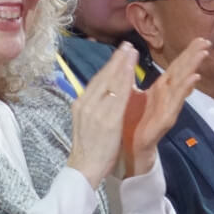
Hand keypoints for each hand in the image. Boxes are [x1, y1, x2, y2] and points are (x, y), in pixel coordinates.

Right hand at [66, 42, 138, 187]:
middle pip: (103, 77)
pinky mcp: (107, 120)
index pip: (97, 80)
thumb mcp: (86, 122)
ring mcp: (95, 111)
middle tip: (127, 45)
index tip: (119, 53)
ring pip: (110, 83)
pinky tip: (132, 72)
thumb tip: (103, 93)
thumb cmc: (88, 148)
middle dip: (116, 60)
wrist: (83, 168)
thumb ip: (94, 106)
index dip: (109, 65)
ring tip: (132, 52)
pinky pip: (118, 97)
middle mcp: (86, 104)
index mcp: (81, 104)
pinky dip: (125, 82)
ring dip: (122, 65)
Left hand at [122, 38, 208, 176]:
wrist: (126, 151)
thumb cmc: (130, 124)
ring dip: (192, 69)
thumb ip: (135, 79)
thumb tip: (132, 59)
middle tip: (206, 41)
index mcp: (159, 90)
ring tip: (202, 55)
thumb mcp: (131, 96)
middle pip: (181, 73)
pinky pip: (175, 104)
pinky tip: (193, 80)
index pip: (175, 67)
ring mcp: (166, 109)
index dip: (187, 53)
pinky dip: (184, 91)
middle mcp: (166, 98)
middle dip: (193, 57)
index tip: (199, 39)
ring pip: (181, 85)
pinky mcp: (163, 122)